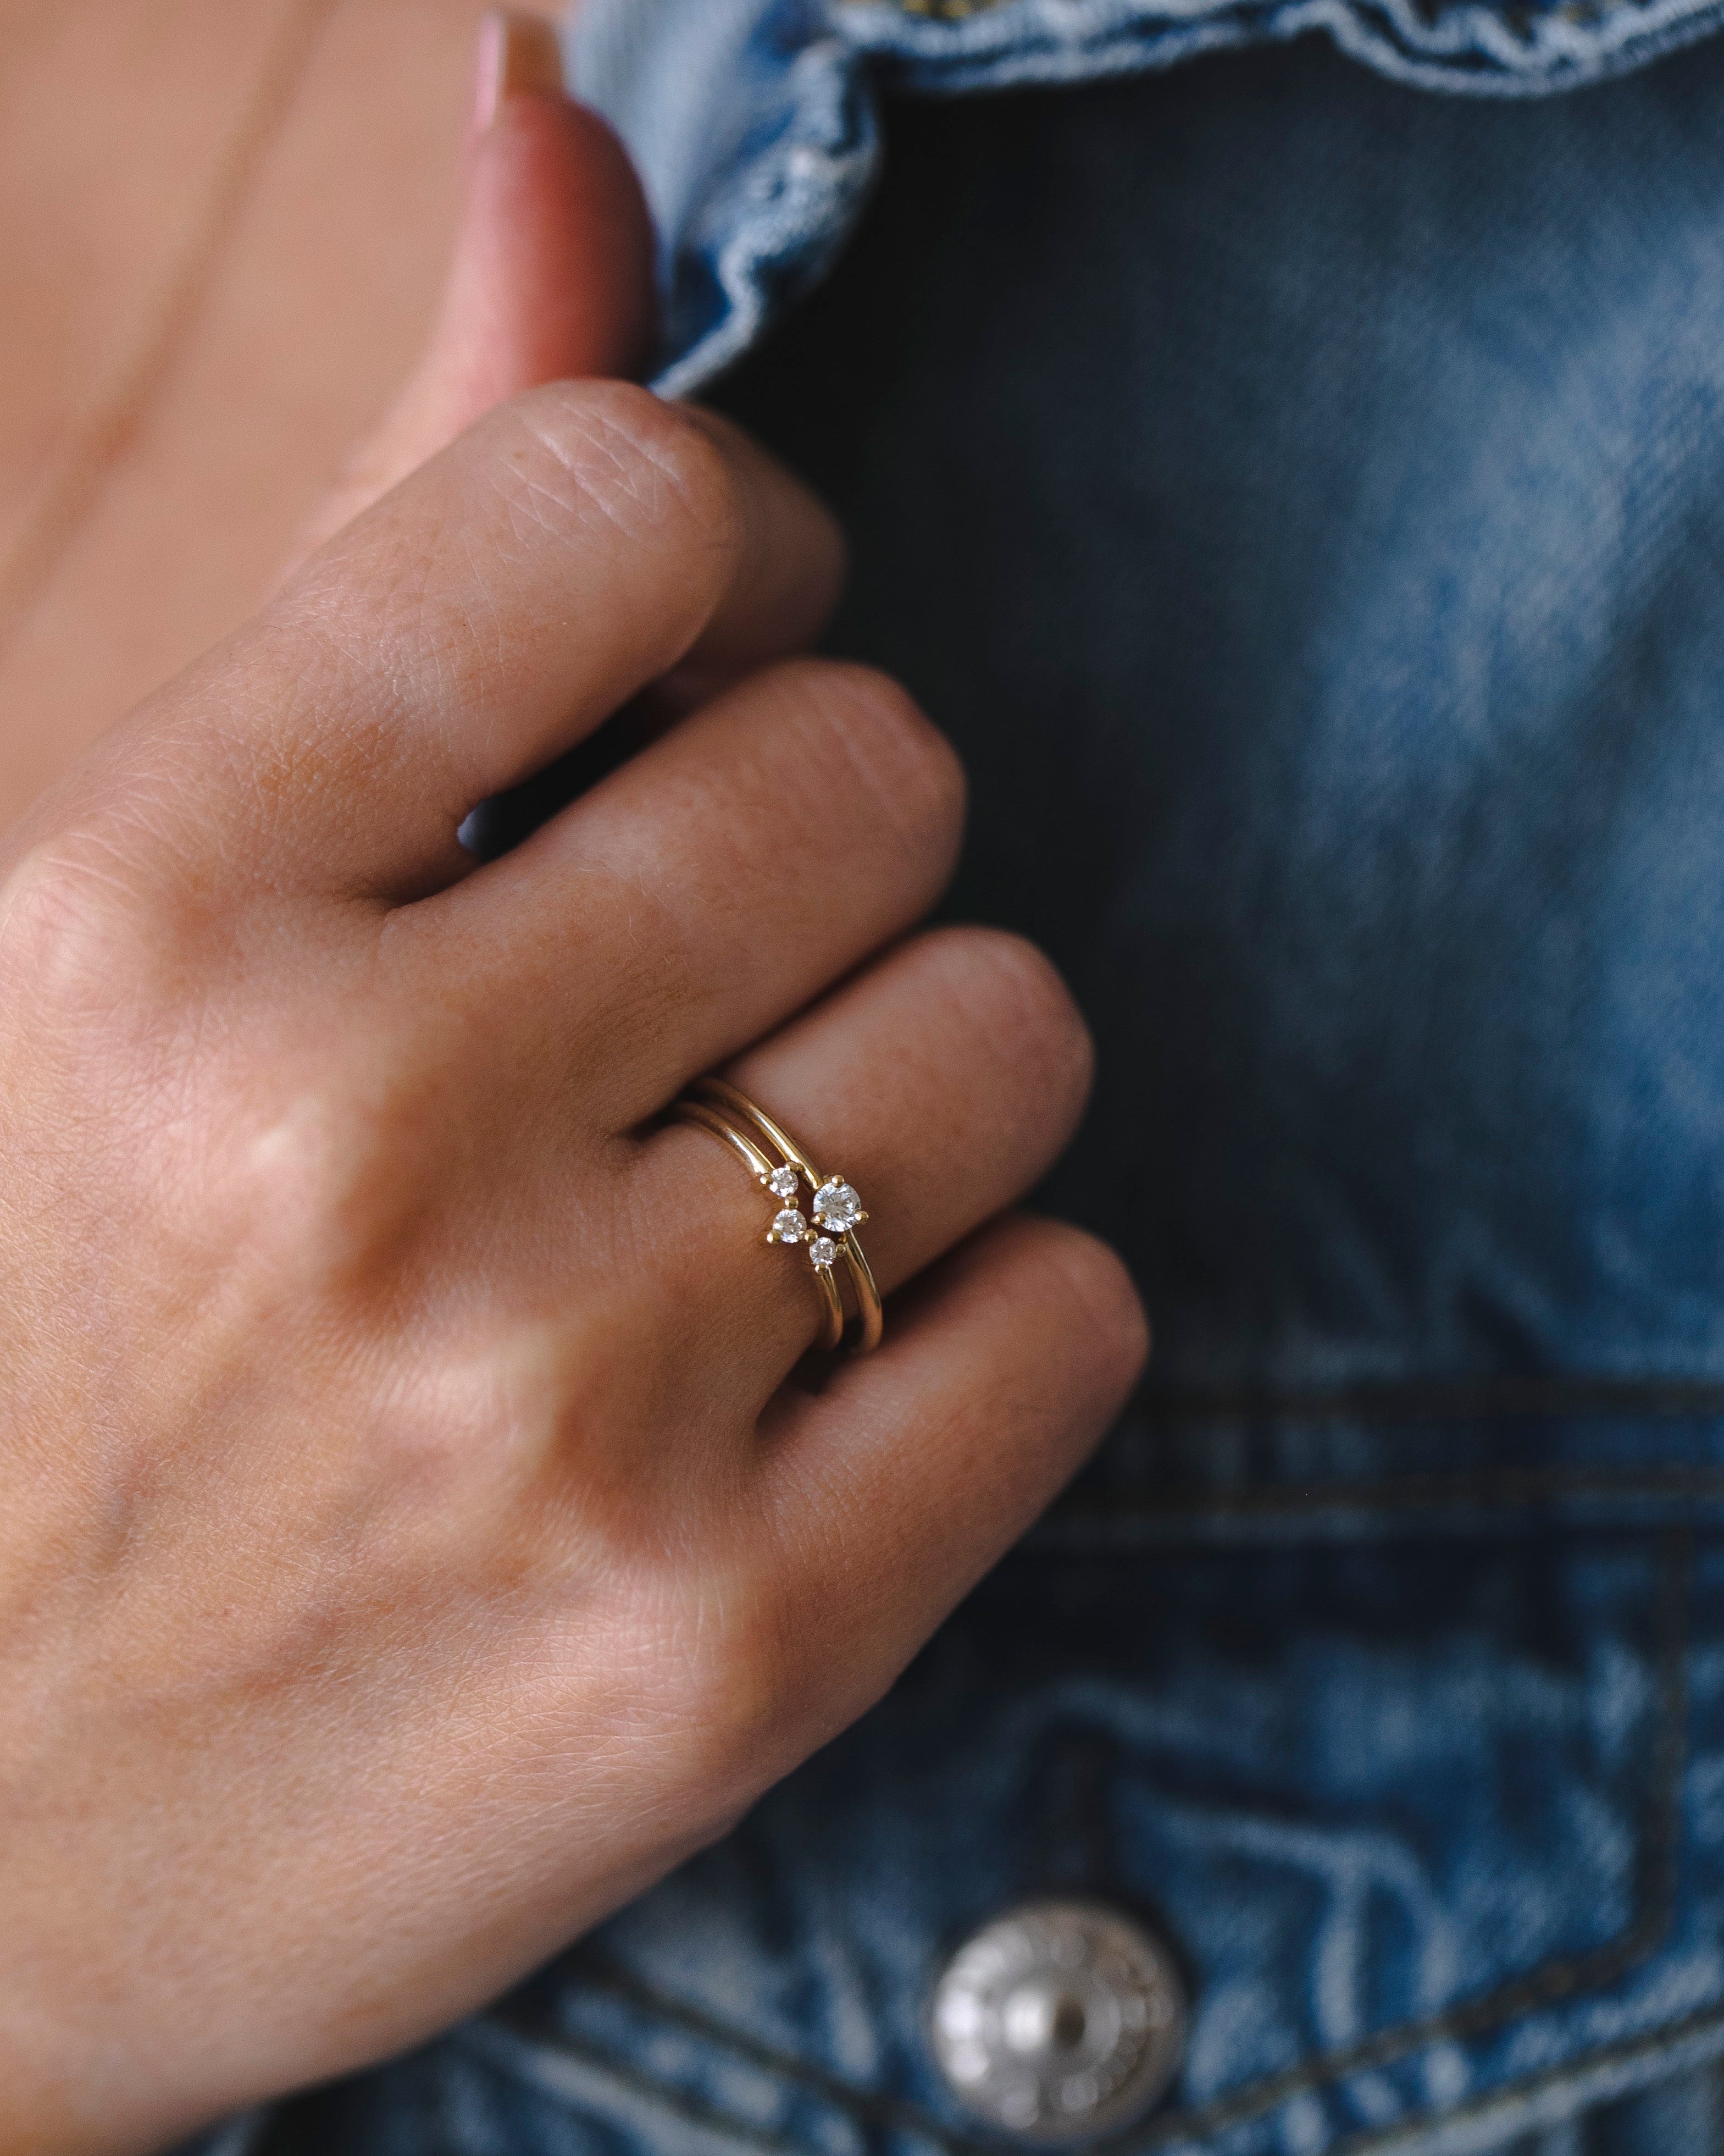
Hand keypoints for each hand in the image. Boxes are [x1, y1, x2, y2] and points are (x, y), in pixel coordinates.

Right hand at [0, 343, 1144, 2155]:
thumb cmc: (16, 1332)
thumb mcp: (105, 912)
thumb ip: (381, 531)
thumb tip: (567, 143)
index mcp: (138, 911)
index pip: (627, 511)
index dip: (722, 563)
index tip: (695, 669)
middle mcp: (357, 1151)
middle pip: (869, 774)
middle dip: (818, 842)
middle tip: (691, 980)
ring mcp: (559, 1424)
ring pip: (1005, 1035)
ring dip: (917, 1071)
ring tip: (740, 1181)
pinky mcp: (724, 1654)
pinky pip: (1071, 1319)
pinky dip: (991, 1314)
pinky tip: (821, 1364)